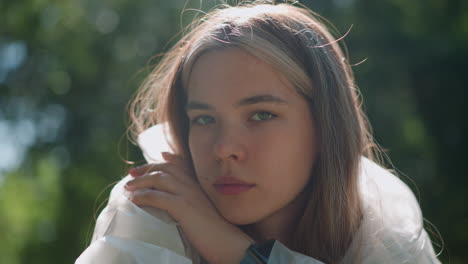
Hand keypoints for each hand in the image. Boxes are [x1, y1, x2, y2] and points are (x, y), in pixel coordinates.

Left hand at [125, 152, 253, 263]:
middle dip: (145, 169)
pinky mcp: (183, 207)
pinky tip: (134, 201)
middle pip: (165, 168)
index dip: (164, 161)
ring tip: (127, 187)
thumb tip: (179, 205)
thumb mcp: (204, 213)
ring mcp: (188, 194)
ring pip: (159, 179)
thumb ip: (193, 204)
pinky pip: (158, 197)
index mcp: (199, 186)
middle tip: (131, 174)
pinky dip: (143, 196)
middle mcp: (193, 185)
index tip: (152, 161)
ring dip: (140, 181)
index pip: (180, 165)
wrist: (229, 243)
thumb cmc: (217, 234)